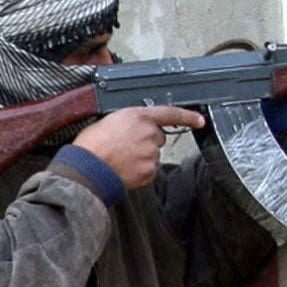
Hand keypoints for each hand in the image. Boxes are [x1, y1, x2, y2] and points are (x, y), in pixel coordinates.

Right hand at [72, 105, 203, 189]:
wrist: (86, 169)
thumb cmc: (90, 146)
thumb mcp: (107, 122)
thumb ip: (127, 123)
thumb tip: (130, 131)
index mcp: (138, 116)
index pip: (170, 113)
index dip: (188, 117)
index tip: (199, 120)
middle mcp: (149, 133)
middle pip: (158, 139)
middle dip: (146, 143)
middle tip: (124, 148)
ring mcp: (151, 153)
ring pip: (152, 156)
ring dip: (140, 158)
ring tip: (119, 160)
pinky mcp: (149, 171)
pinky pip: (148, 171)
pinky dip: (138, 173)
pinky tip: (123, 170)